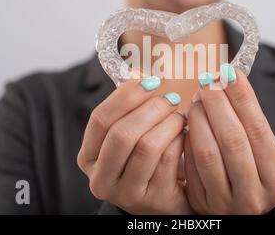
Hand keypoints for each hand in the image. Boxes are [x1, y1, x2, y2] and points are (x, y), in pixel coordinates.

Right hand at [77, 76, 192, 213]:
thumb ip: (129, 108)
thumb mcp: (129, 134)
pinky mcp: (154, 200)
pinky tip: (185, 134)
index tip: (150, 81)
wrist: (164, 195)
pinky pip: (169, 159)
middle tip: (171, 97)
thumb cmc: (146, 158)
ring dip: (169, 123)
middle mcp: (101, 179)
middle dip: (151, 109)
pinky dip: (180, 140)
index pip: (100, 119)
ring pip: (147, 146)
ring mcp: (127, 194)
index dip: (126, 96)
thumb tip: (140, 73)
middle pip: (122, 133)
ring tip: (179, 116)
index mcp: (89, 157)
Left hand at [184, 65, 274, 213]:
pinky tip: (189, 123)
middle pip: (232, 139)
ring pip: (207, 152)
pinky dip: (188, 139)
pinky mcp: (201, 203)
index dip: (243, 98)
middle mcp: (253, 195)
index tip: (230, 71)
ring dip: (199, 118)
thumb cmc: (256, 172)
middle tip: (208, 80)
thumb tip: (226, 78)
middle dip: (217, 104)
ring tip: (197, 99)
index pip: (259, 130)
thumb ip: (249, 122)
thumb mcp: (264, 153)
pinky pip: (189, 165)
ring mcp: (225, 203)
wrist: (245, 212)